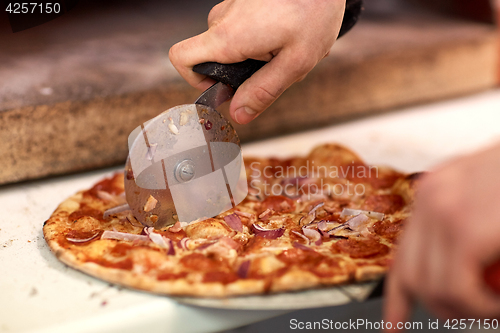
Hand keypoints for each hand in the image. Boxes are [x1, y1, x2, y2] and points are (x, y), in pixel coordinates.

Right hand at [169, 0, 345, 123]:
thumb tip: (238, 114)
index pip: (182, 58)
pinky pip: (243, 28)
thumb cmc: (315, 10)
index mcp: (229, 37)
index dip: (194, 80)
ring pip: (232, 44)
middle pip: (213, 57)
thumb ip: (263, 92)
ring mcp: (232, 7)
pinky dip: (264, 38)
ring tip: (289, 47)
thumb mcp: (295, 63)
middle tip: (277, 66)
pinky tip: (290, 33)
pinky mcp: (244, 2)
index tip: (222, 88)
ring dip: (258, 55)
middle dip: (242, 72)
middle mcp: (223, 19)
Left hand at [384, 144, 499, 329]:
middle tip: (481, 315)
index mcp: (438, 193)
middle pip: (410, 274)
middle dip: (442, 309)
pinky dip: (481, 308)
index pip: (405, 254)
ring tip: (499, 309)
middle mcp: (431, 197)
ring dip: (468, 312)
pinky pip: (457, 289)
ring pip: (432, 288)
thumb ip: (481, 241)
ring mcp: (443, 211)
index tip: (393, 328)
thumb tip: (472, 274)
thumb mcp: (497, 206)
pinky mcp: (465, 228)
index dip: (398, 299)